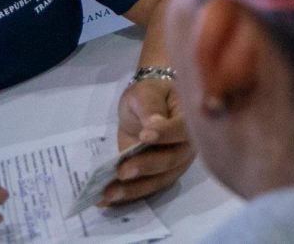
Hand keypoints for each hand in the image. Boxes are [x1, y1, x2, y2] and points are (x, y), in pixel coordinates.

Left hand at [107, 76, 194, 205]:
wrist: (145, 107)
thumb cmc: (149, 95)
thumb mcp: (144, 92)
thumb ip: (149, 105)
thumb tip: (154, 123)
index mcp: (190, 118)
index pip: (183, 129)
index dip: (167, 134)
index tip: (144, 135)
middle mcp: (187, 144)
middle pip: (173, 160)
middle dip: (147, 167)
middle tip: (122, 171)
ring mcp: (175, 164)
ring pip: (159, 180)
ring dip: (133, 189)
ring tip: (108, 193)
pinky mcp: (159, 176)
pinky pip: (145, 189)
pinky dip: (125, 197)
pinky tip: (104, 200)